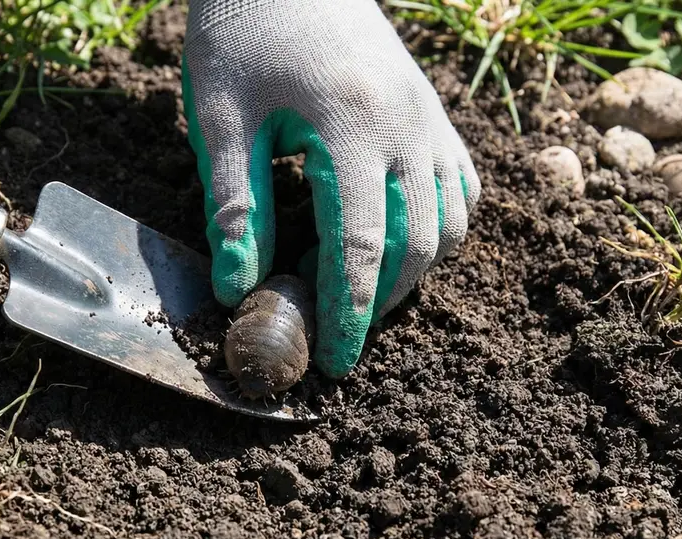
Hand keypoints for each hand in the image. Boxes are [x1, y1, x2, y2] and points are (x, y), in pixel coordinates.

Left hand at [183, 0, 480, 377]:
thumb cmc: (244, 28)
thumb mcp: (220, 116)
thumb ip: (233, 205)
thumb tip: (238, 289)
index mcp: (353, 127)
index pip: (362, 246)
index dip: (348, 313)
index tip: (333, 361)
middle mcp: (409, 125)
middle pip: (418, 245)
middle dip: (381, 303)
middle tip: (336, 335)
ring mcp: (430, 117)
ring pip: (451, 222)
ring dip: (413, 270)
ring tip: (361, 291)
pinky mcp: (434, 111)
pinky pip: (461, 185)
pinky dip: (440, 227)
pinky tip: (397, 240)